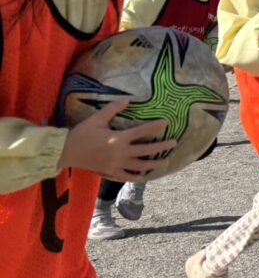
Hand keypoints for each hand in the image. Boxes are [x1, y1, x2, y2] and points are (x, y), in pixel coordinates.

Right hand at [59, 100, 177, 180]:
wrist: (65, 152)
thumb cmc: (81, 134)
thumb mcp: (96, 119)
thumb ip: (112, 109)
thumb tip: (128, 99)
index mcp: (117, 138)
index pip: (141, 132)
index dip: (154, 127)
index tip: (166, 123)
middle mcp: (119, 153)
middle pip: (145, 151)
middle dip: (161, 147)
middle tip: (174, 143)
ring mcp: (116, 165)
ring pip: (139, 166)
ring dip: (154, 164)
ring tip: (166, 162)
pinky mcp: (110, 172)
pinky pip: (127, 177)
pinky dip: (138, 178)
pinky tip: (147, 176)